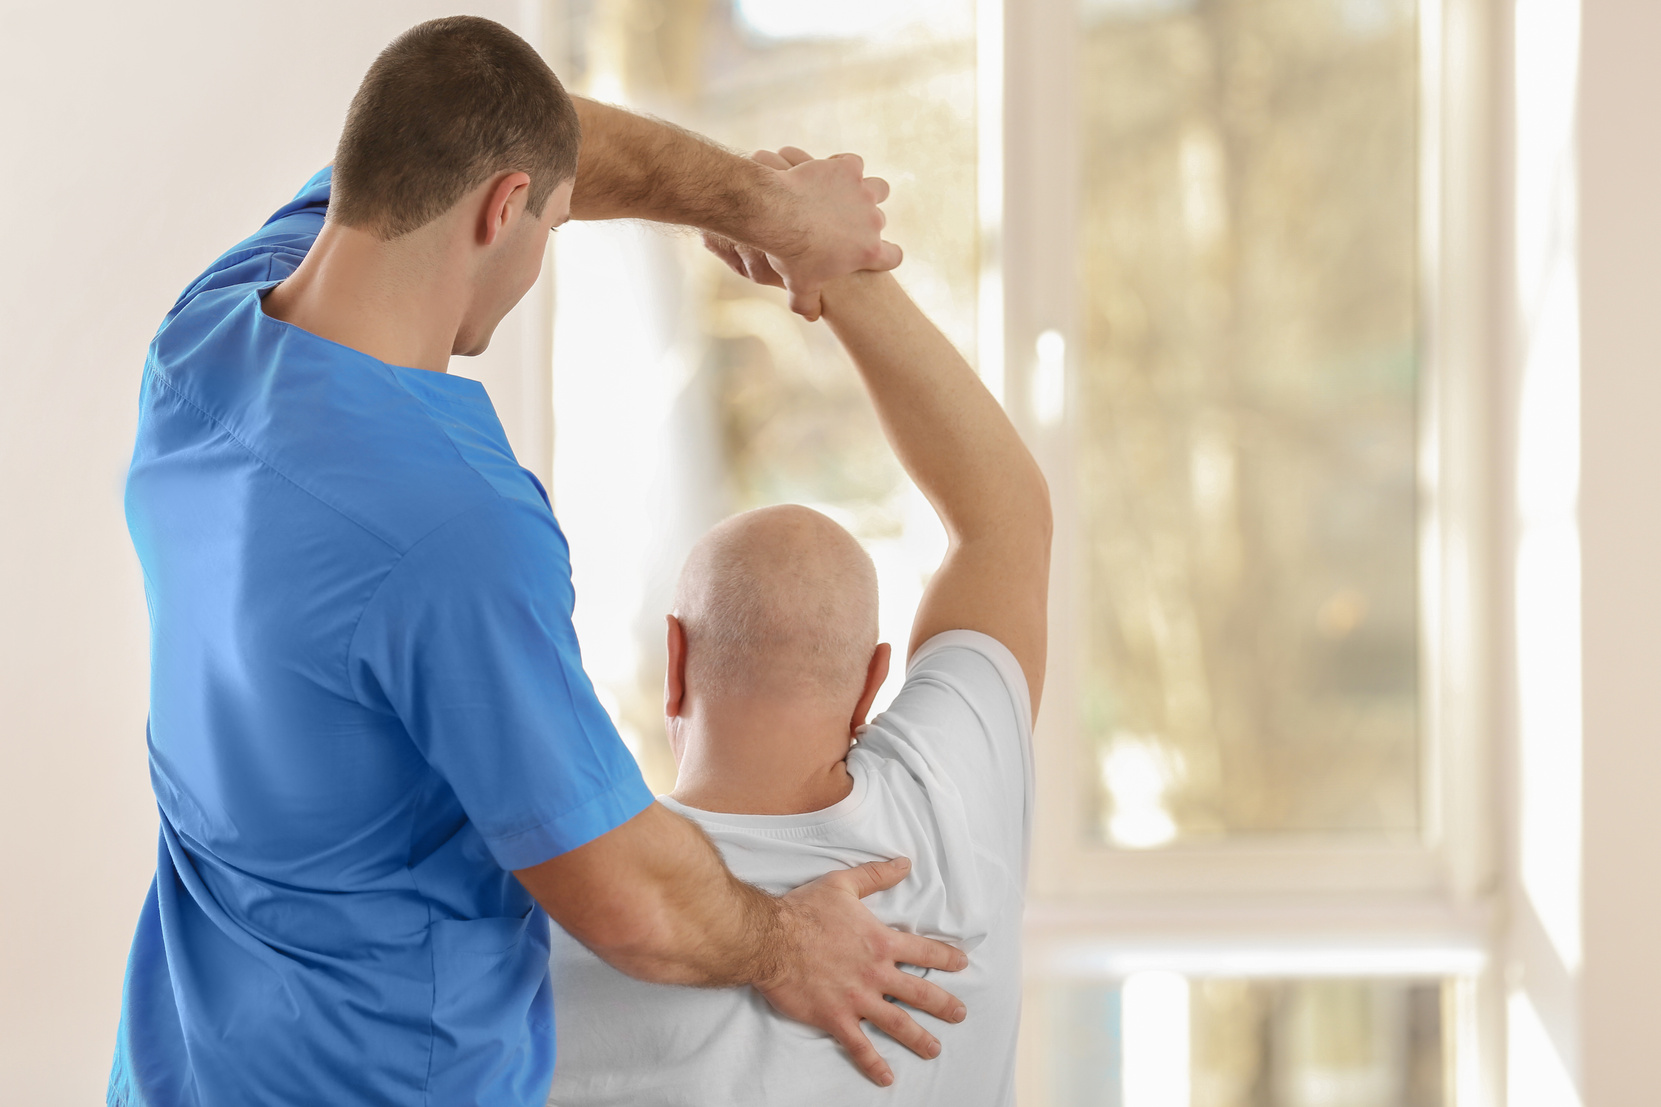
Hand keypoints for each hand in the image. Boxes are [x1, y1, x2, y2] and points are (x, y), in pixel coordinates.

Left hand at [706, 147, 900, 321]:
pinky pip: (854, 163)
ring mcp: (862, 192)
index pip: (893, 257)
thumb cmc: (789, 255)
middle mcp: (873, 220)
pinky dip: (843, 167)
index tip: (875, 255)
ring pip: (878, 187)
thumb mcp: (799, 287)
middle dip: (867, 221)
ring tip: (845, 193)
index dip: (886, 257)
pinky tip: (828, 172)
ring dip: (865, 190)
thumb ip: (808, 304)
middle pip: (882, 219)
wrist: (777, 214)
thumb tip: (813, 315)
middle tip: (843, 222)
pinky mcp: (847, 169)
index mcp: (868, 251)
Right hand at [755, 857, 969, 1086]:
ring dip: (920, 1038)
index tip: (961, 965)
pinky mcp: (835, 1018)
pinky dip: (874, 1064)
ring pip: (897, 1024)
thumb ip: (876, 875)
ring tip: (934, 1049)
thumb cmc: (804, 910)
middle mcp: (875, 973)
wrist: (771, 939)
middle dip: (943, 1005)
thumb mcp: (842, 885)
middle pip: (919, 992)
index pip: (923, 951)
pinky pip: (859, 1046)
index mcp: (880, 941)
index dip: (946, 958)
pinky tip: (887, 1077)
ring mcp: (857, 999)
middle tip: (960, 1015)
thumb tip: (904, 863)